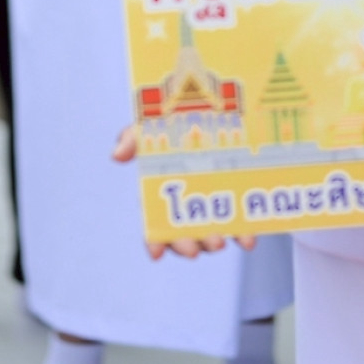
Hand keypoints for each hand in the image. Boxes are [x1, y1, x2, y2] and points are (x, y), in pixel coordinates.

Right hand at [111, 125, 254, 258]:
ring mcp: (214, 203)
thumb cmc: (176, 120)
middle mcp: (188, 202)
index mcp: (163, 190)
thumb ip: (133, 137)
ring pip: (211, 232)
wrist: (219, 108)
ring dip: (213, 242)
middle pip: (182, 233)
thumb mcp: (152, 124)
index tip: (156, 255)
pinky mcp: (239, 200)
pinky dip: (244, 235)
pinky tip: (247, 241)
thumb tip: (116, 155)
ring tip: (219, 243)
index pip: (154, 222)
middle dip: (186, 244)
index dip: (153, 241)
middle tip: (194, 251)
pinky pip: (242, 222)